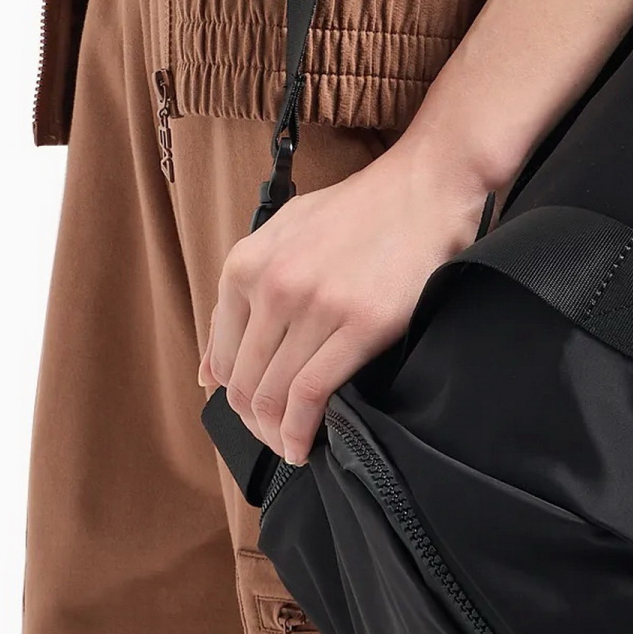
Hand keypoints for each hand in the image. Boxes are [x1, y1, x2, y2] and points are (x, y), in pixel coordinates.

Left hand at [197, 132, 491, 465]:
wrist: (424, 187)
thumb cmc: (359, 211)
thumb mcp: (284, 234)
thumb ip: (241, 296)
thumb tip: (208, 371)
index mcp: (247, 264)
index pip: (221, 355)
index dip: (234, 395)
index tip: (254, 413)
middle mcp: (272, 285)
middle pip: (245, 381)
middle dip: (255, 422)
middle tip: (274, 439)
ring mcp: (315, 306)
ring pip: (274, 393)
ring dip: (276, 433)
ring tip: (290, 446)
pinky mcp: (359, 325)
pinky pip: (312, 394)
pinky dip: (301, 431)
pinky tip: (306, 445)